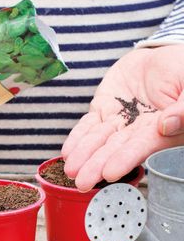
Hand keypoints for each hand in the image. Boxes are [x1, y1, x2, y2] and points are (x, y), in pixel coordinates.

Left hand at [62, 45, 183, 191]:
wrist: (157, 57)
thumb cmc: (179, 70)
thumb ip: (183, 107)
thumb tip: (167, 126)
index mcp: (161, 130)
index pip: (141, 147)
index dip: (125, 159)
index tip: (109, 172)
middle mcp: (138, 131)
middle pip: (115, 149)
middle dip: (97, 165)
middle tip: (82, 183)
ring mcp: (118, 122)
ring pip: (98, 140)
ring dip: (84, 155)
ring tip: (70, 170)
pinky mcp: (102, 111)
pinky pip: (87, 125)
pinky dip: (77, 138)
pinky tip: (68, 152)